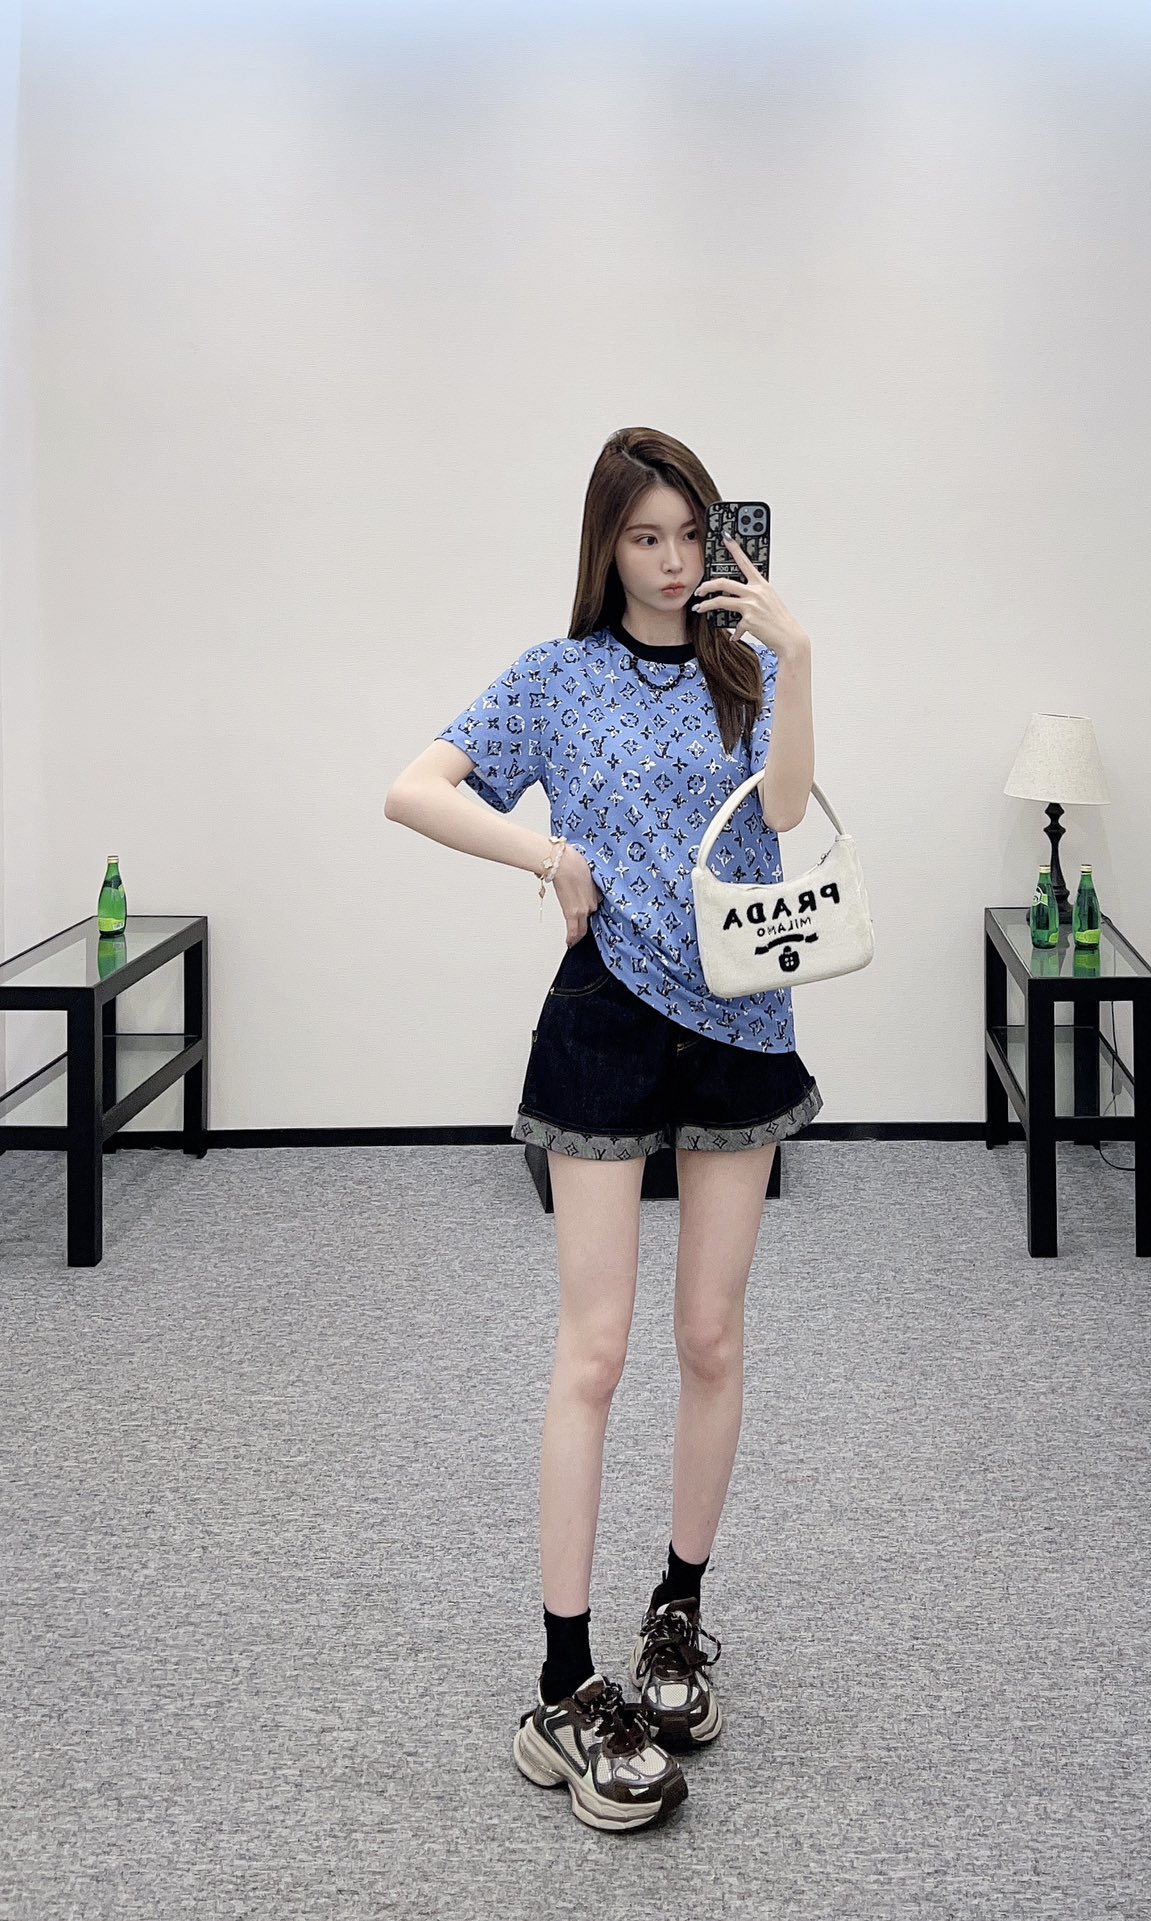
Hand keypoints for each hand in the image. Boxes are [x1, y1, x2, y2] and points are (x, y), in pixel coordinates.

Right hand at [552, 845, 602, 946]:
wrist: (565, 864)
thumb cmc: (574, 862)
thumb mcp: (589, 871)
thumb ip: (589, 882)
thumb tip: (583, 883)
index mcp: (598, 893)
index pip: (596, 905)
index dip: (591, 909)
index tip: (588, 913)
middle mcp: (592, 904)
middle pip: (590, 917)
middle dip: (587, 925)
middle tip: (583, 932)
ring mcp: (582, 910)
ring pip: (583, 927)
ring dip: (579, 935)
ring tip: (576, 941)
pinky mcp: (571, 913)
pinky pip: (573, 930)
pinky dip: (572, 938)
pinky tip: (570, 943)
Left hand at [692, 534, 810, 661]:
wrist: (789, 637)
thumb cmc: (780, 619)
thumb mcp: (769, 600)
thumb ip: (754, 594)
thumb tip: (738, 596)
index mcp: (761, 584)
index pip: (745, 562)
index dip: (735, 549)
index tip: (726, 538)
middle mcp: (756, 592)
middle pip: (724, 582)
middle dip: (707, 585)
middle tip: (699, 589)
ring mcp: (751, 605)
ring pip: (721, 601)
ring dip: (706, 605)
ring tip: (699, 608)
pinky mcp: (748, 620)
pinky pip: (734, 625)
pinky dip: (734, 632)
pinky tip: (735, 636)